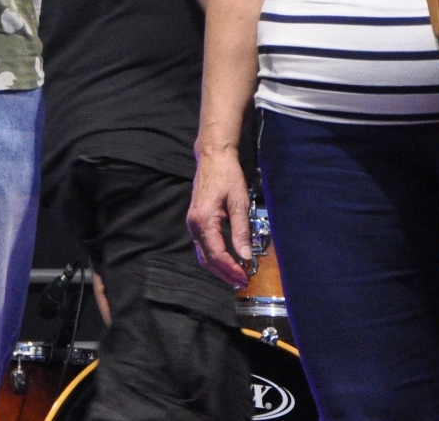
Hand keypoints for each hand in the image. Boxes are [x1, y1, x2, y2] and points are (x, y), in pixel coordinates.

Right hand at [187, 146, 253, 286]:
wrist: (213, 157)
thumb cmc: (227, 175)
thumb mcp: (239, 202)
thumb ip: (241, 231)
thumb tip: (246, 256)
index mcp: (204, 220)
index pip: (216, 254)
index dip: (231, 269)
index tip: (245, 277)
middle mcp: (194, 225)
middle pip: (207, 259)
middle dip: (225, 273)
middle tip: (243, 281)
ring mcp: (193, 223)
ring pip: (204, 255)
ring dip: (220, 268)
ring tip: (237, 275)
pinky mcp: (196, 221)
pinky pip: (204, 246)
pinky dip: (215, 257)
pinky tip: (229, 260)